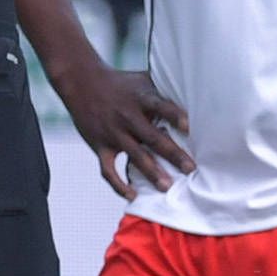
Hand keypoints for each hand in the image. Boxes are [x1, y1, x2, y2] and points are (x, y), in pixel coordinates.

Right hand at [60, 58, 194, 195]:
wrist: (81, 82)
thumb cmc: (120, 83)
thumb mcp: (142, 80)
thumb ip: (164, 89)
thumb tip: (194, 91)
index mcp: (140, 99)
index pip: (159, 105)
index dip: (173, 115)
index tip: (188, 126)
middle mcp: (128, 116)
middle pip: (153, 137)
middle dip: (173, 154)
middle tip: (190, 169)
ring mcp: (113, 133)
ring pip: (135, 156)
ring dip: (152, 172)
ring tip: (166, 186)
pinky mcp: (99, 146)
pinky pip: (108, 170)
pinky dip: (118, 185)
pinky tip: (132, 195)